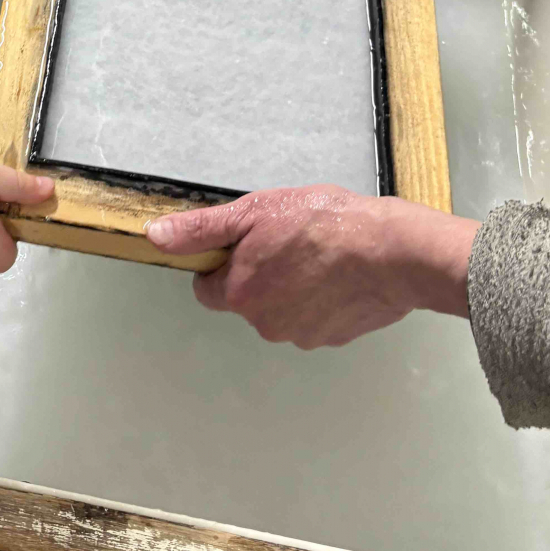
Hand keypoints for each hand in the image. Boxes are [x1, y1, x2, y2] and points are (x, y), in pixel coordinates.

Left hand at [147, 186, 478, 347]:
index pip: (207, 289)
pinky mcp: (334, 338)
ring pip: (281, 309)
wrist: (393, 253)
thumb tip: (156, 236)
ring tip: (317, 254)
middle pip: (246, 299)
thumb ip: (201, 230)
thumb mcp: (254, 212)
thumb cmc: (325, 225)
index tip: (243, 244)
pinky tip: (337, 273)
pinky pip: (314, 318)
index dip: (220, 265)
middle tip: (286, 241)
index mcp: (240, 295)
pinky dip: (321, 298)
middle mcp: (266, 324)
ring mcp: (302, 336)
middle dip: (259, 274)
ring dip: (291, 286)